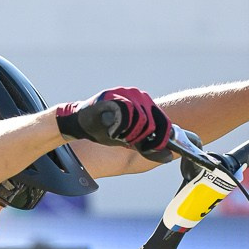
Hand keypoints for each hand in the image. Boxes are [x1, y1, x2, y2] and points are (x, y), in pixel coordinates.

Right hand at [56, 86, 173, 160]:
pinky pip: (126, 113)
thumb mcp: (130, 138)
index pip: (163, 121)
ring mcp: (126, 93)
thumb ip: (147, 143)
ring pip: (141, 119)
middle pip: (153, 122)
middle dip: (143, 138)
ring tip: (119, 136)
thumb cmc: (105, 130)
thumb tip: (169, 156)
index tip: (154, 149)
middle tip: (129, 142)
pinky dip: (122, 128)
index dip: (162, 138)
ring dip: (131, 134)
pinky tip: (113, 132)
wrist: (80, 122)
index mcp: (146, 103)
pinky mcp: (113, 95)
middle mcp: (138, 95)